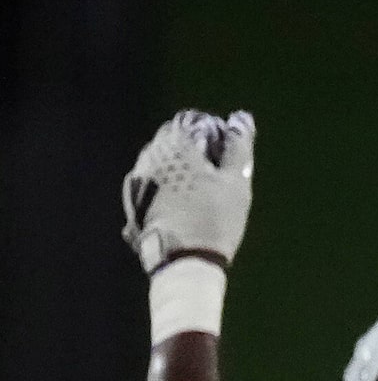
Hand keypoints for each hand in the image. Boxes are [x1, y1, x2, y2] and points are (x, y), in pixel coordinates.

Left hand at [122, 109, 255, 275]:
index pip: (191, 122)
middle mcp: (150, 154)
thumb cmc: (214, 219)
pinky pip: (152, 181)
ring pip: (161, 161)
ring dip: (180, 169)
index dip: (212, 134)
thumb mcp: (236, 183)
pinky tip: (183, 206)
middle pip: (173, 141)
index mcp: (175, 145)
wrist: (182, 261)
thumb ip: (239, 148)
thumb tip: (241, 119)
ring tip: (200, 193)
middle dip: (194, 151)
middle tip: (216, 174)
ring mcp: (138, 176)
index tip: (226, 154)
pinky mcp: (133, 198)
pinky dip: (167, 186)